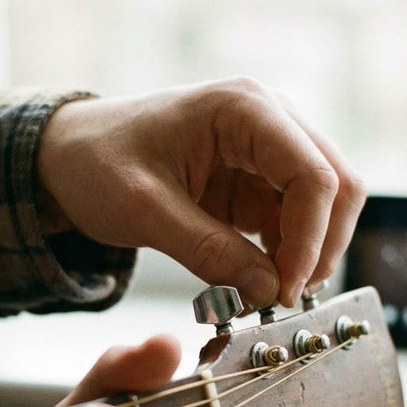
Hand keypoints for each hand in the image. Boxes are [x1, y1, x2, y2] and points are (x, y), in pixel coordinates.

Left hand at [37, 78, 365, 307]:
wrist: (69, 155)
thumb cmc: (97, 163)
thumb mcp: (144, 211)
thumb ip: (208, 250)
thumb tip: (268, 292)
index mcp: (243, 108)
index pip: (311, 174)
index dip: (310, 240)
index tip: (283, 291)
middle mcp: (270, 119)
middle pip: (338, 186)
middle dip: (320, 248)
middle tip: (283, 298)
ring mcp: (269, 150)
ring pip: (327, 207)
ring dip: (307, 255)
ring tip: (265, 295)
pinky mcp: (260, 181)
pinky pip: (297, 222)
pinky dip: (287, 257)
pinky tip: (256, 281)